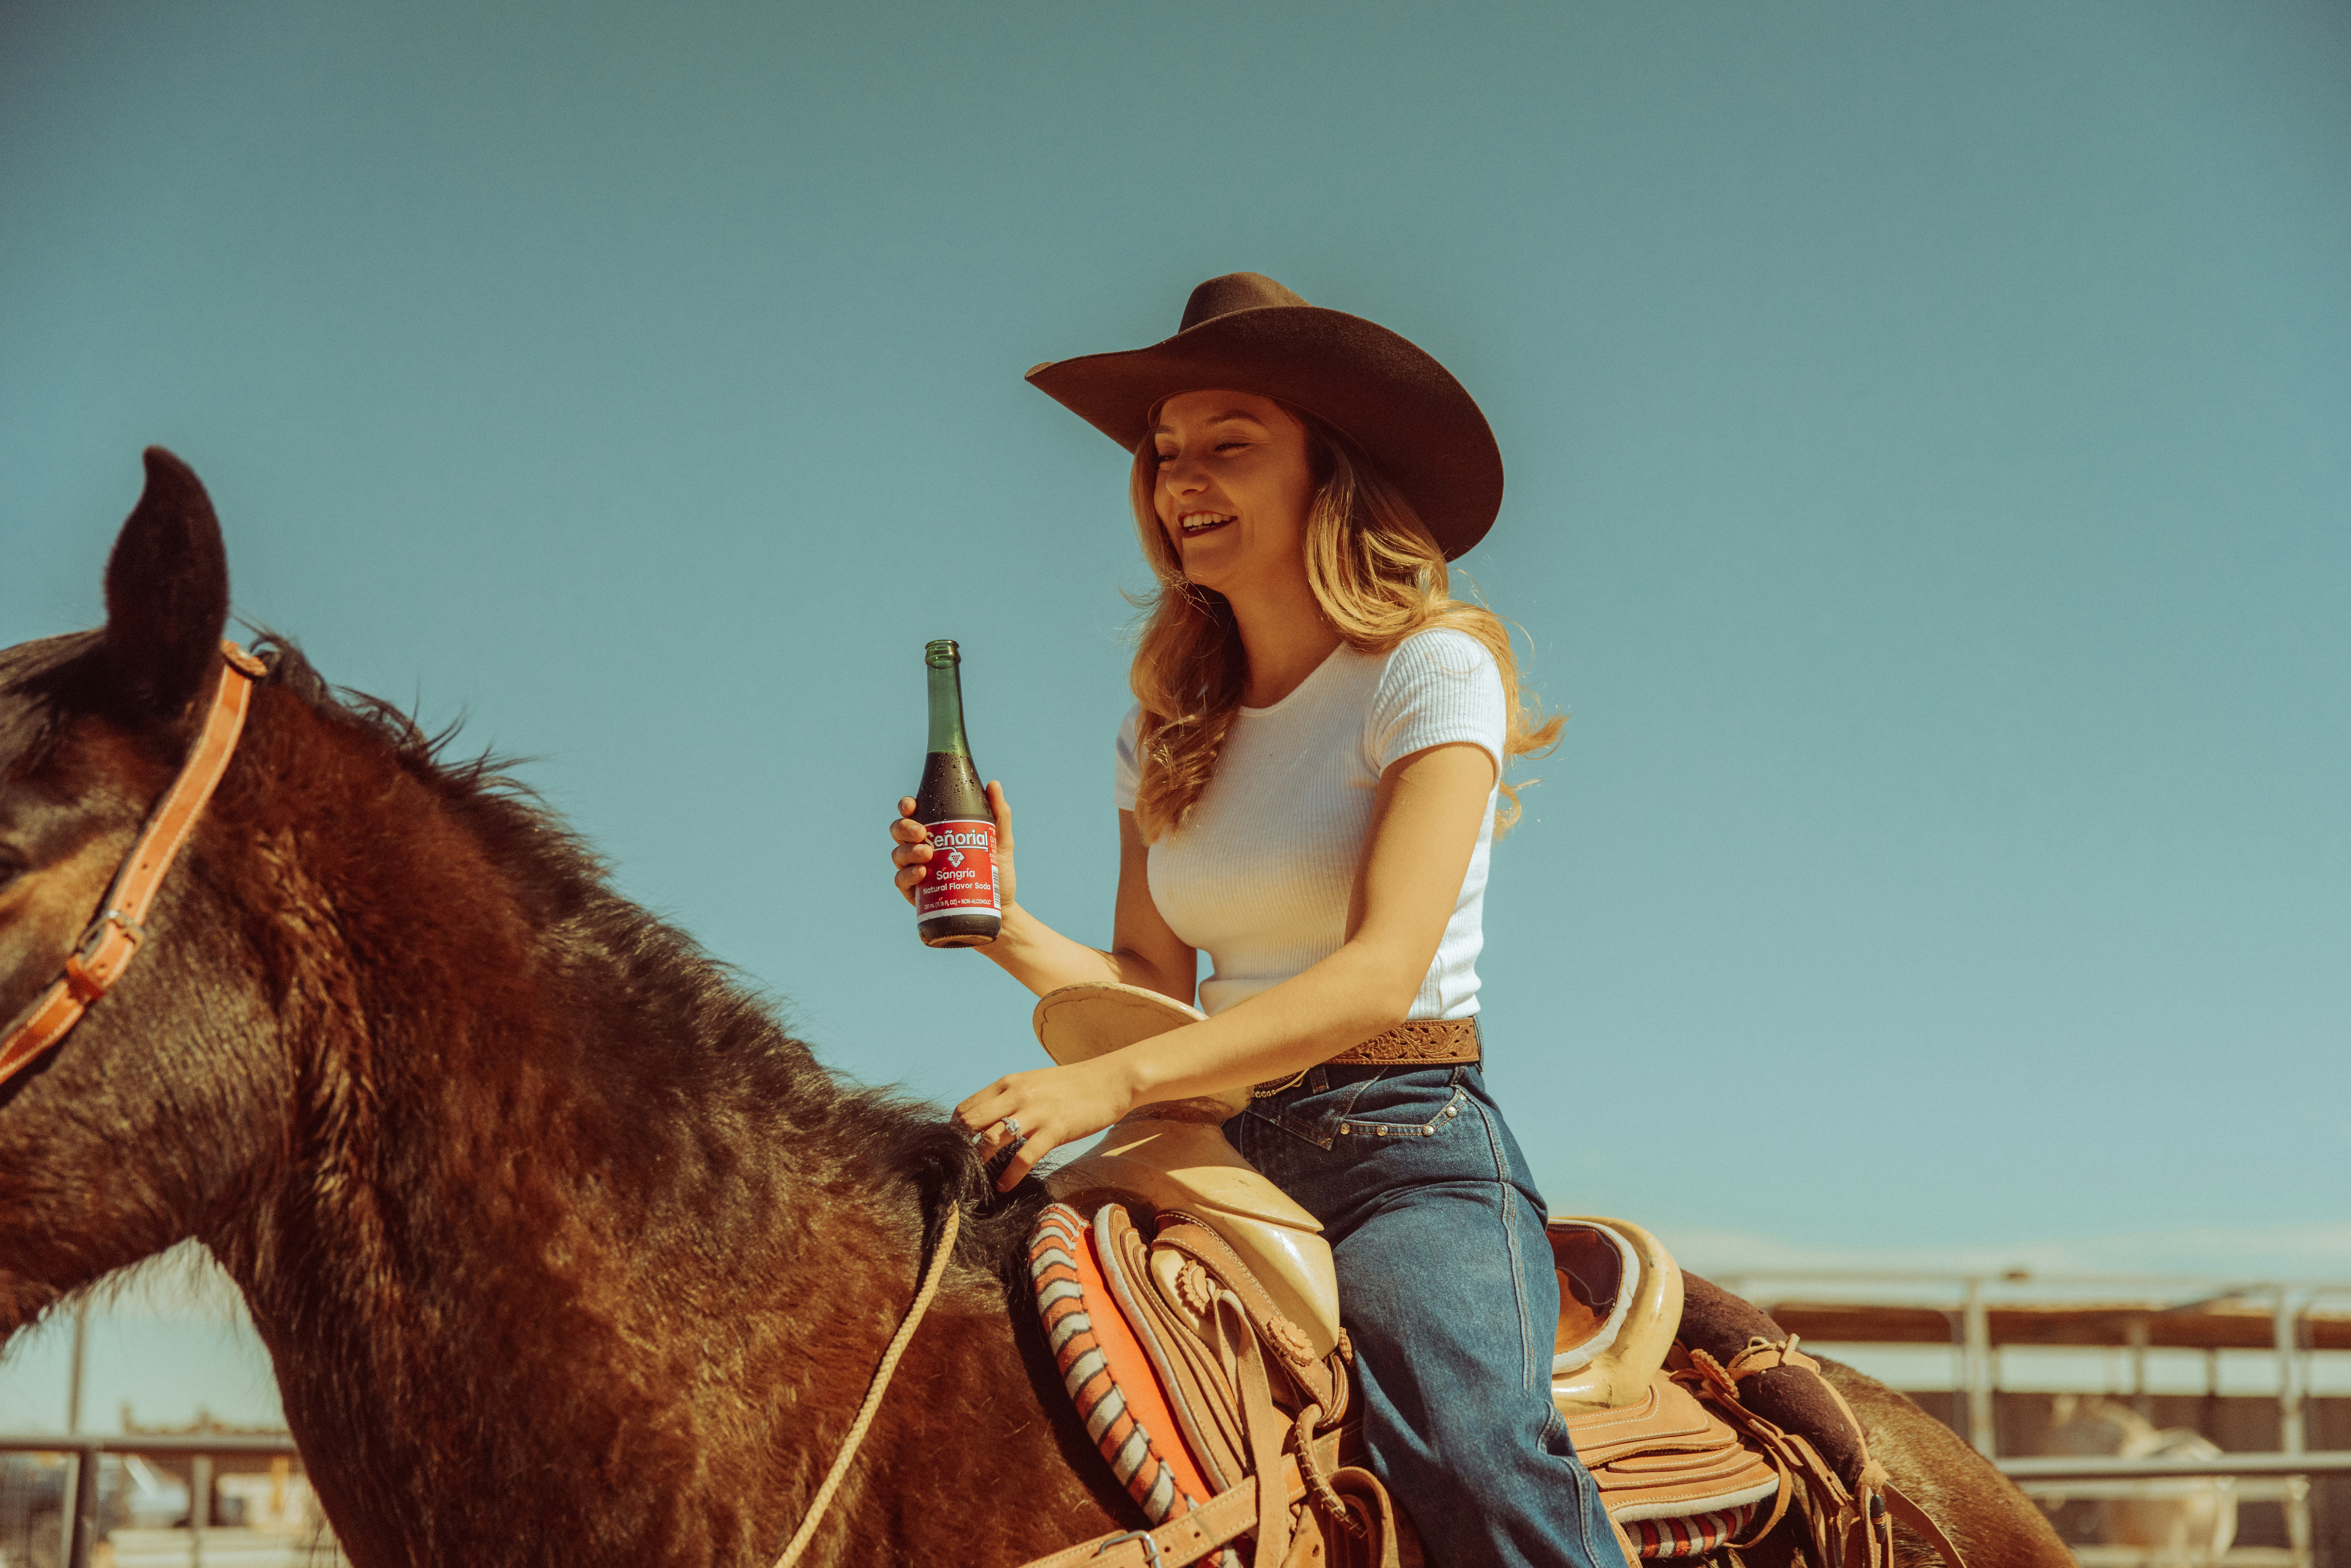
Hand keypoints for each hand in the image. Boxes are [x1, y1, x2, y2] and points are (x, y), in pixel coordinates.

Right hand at [889, 781, 1016, 907]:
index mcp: (936, 831)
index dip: (906, 806)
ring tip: (928, 855)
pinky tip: (922, 873)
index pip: (913, 813)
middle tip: (922, 833)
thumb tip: (993, 784)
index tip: (912, 805)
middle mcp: (921, 848)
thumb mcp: (1001, 841)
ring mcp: (916, 870)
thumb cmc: (997, 872)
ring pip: (898, 854)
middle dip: (905, 828)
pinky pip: (901, 881)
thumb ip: (999, 814)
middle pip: (899, 831)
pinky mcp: (916, 893)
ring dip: (908, 851)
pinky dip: (908, 875)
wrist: (1000, 909)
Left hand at [954, 1055, 1134, 1191]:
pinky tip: (1004, 1185)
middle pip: (971, 1123)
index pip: (966, 1108)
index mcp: (1008, 1084)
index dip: (955, 1131)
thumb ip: (1009, 1098)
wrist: (1110, 1080)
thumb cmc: (1071, 1085)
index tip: (956, 1149)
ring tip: (977, 1178)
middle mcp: (1016, 1095)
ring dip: (980, 1163)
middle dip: (960, 1147)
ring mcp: (1035, 1113)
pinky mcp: (1055, 1130)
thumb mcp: (1033, 1084)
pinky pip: (1023, 1157)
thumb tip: (986, 1120)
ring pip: (992, 1139)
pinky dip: (1009, 1175)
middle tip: (960, 1166)